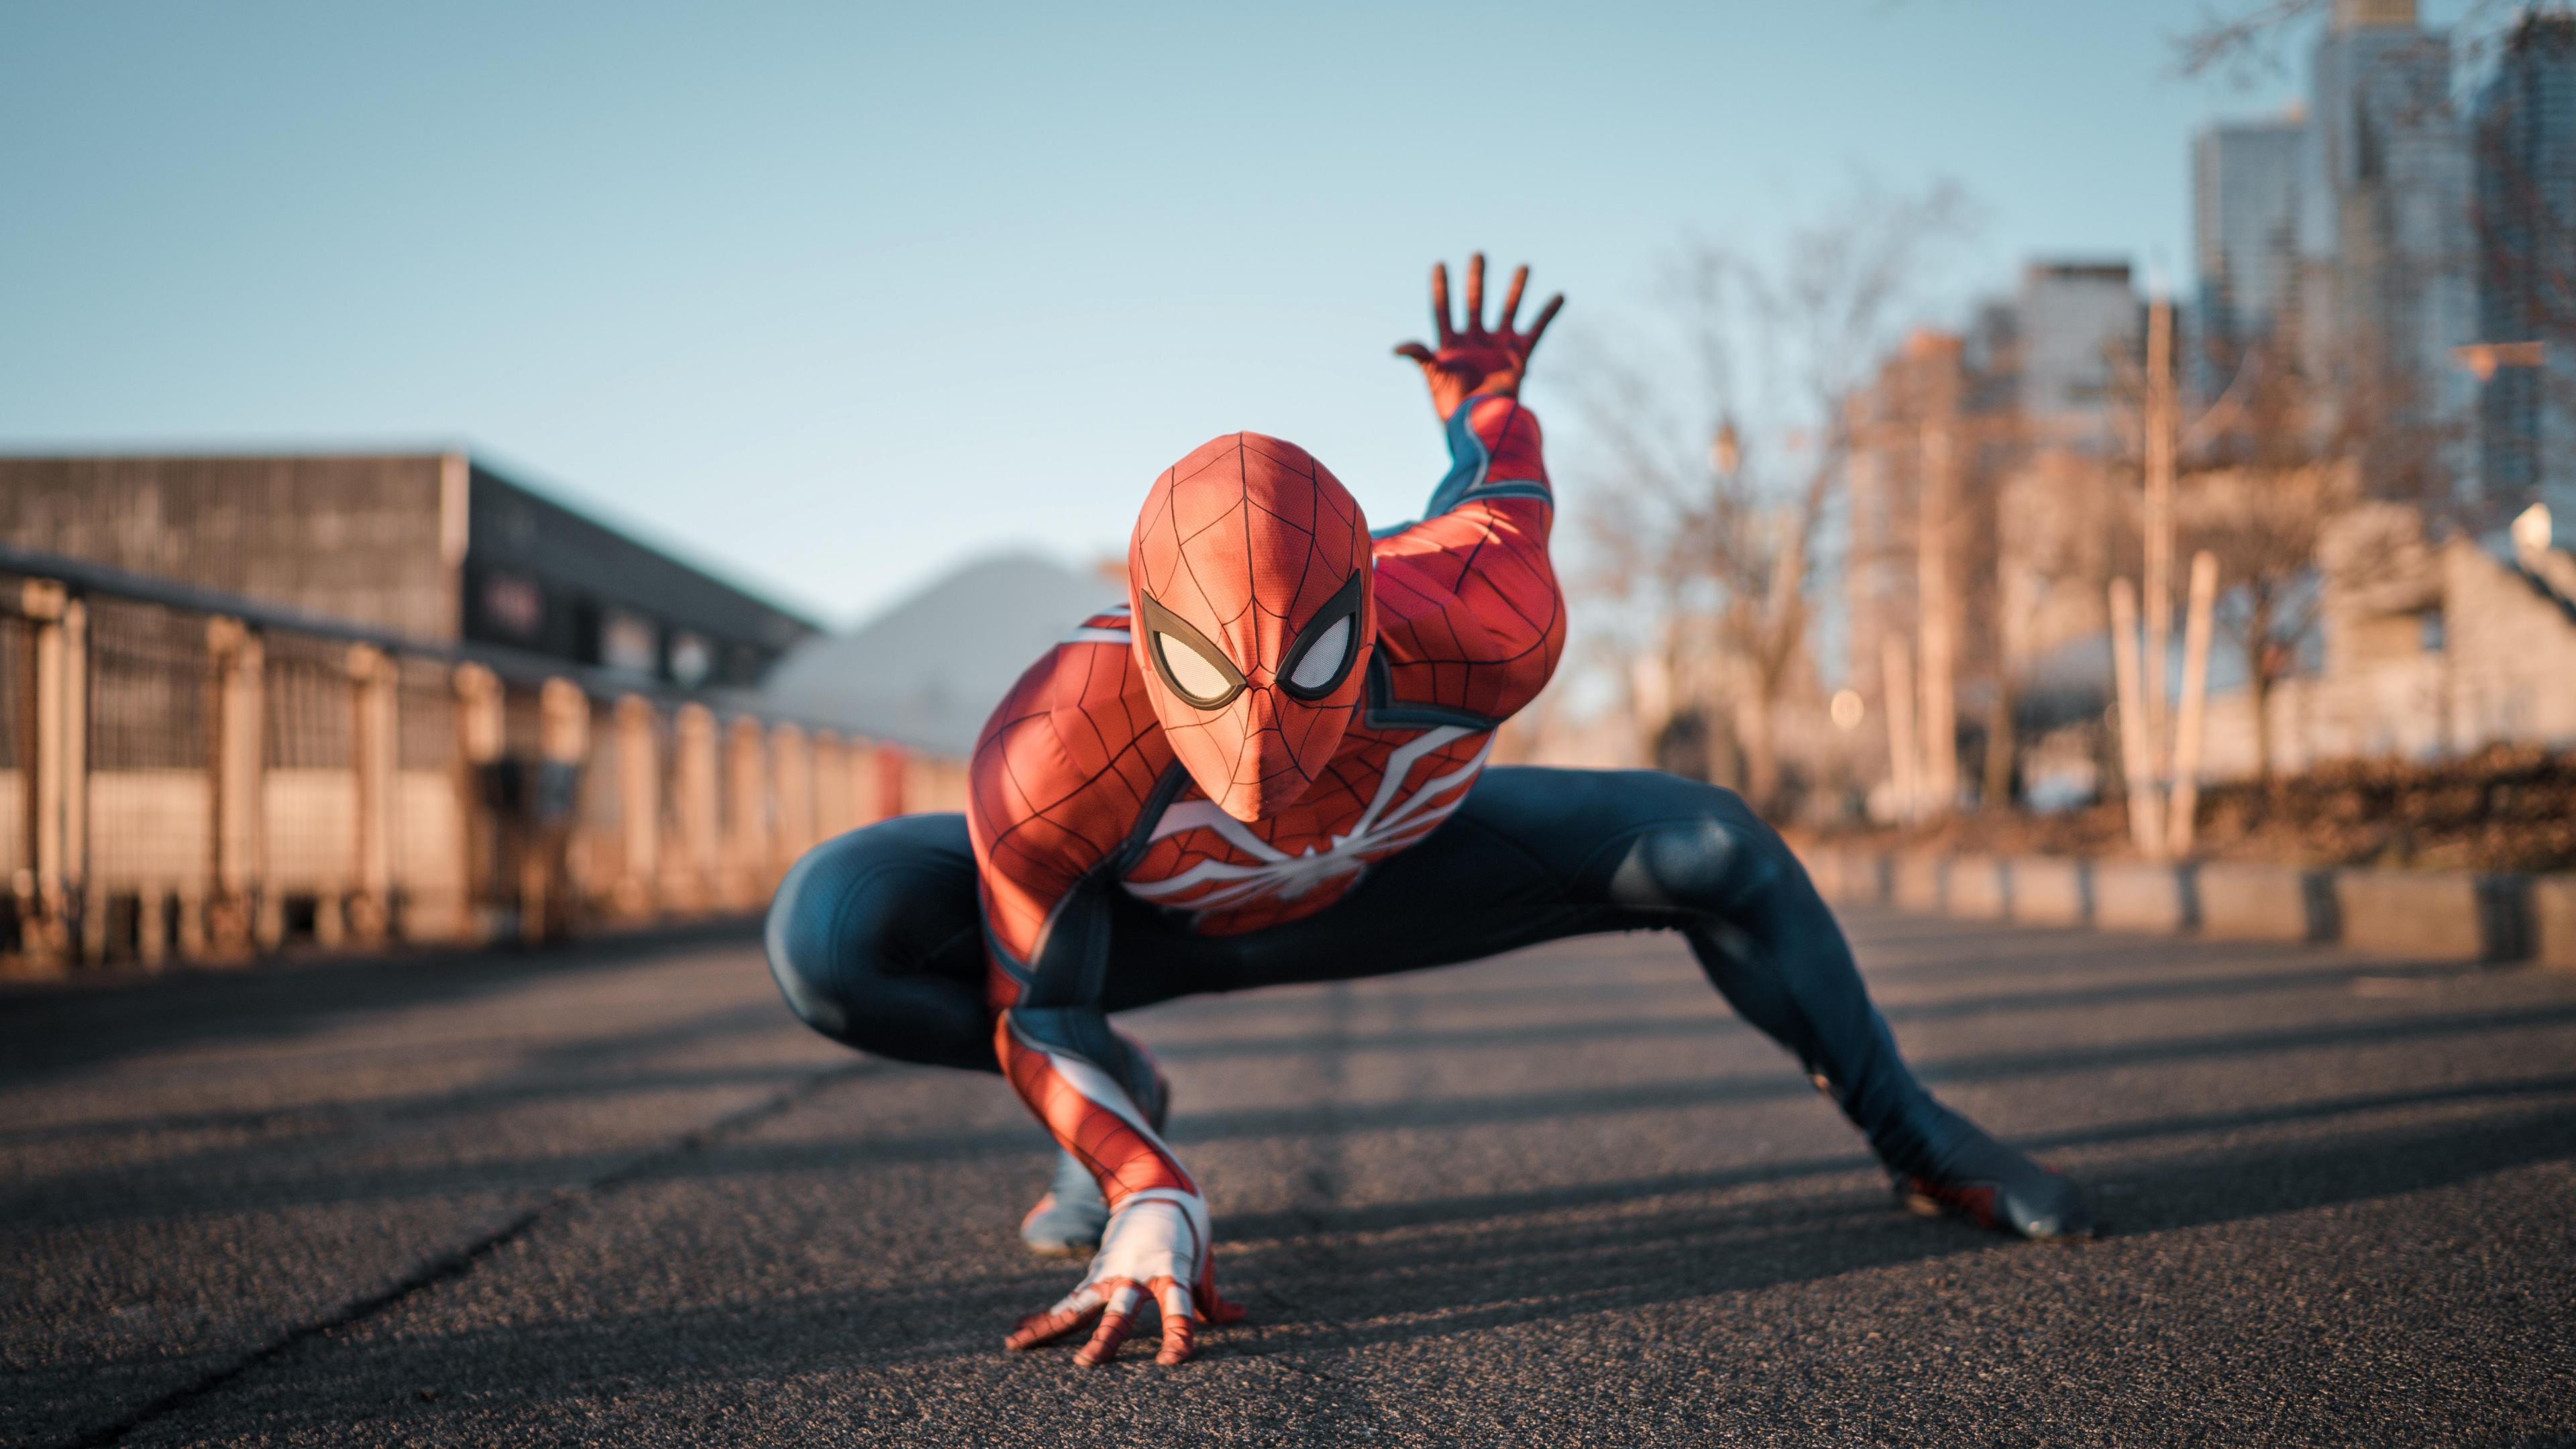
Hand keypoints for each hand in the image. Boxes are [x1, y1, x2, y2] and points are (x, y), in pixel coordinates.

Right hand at [1003, 1188, 1243, 1365]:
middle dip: (1104, 1338)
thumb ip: (1213, 1299)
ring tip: (1016, 1346)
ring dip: (1048, 1328)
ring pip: (1077, 1306)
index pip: (1178, 1307)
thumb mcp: (1202, 1263)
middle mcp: (1136, 1274)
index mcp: (1171, 1271)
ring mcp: (1109, 1274)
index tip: (1172, 1362)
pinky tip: (1017, 1336)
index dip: (1178, 1334)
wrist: (1153, 1186)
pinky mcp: (1093, 1276)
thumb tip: (1239, 1316)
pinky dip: (1042, 1319)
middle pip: (1119, 1310)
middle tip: (1087, 1364)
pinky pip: (1066, 1303)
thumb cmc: (1186, 1230)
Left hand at [1394, 253, 1563, 419]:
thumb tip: (1397, 348)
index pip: (1443, 310)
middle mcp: (1475, 341)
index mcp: (1451, 345)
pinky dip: (1548, 313)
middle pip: (1475, 302)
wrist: (1481, 421)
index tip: (1439, 265)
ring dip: (1515, 289)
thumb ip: (1420, 356)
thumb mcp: (1434, 376)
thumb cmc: (1453, 403)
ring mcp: (1498, 346)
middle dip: (1476, 280)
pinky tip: (1559, 296)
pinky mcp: (1519, 355)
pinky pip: (1537, 330)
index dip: (1440, 288)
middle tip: (1478, 255)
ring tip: (1523, 267)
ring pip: (1507, 310)